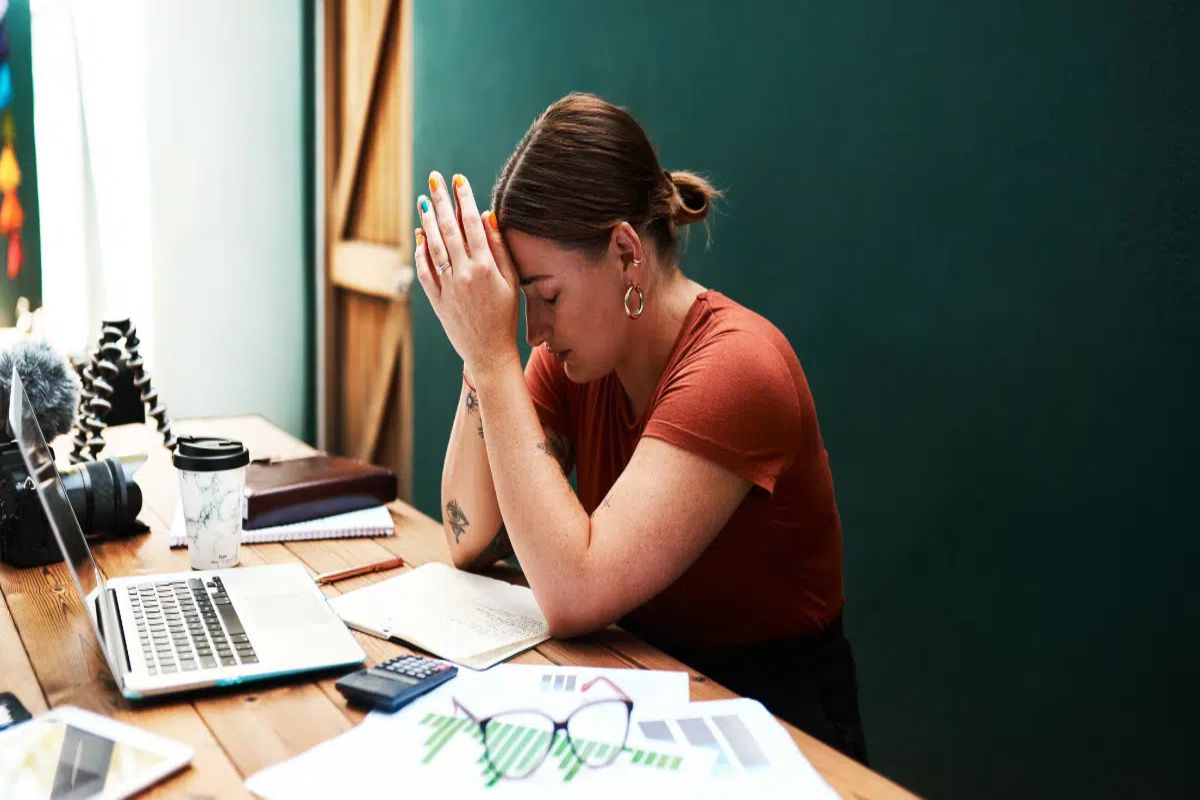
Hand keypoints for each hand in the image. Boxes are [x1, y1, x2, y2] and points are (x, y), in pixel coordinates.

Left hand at [414, 171, 519, 376]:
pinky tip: (419, 234)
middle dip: (441, 201)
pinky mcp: (436, 299)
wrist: (489, 353)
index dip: (464, 199)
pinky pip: (425, 270)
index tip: (458, 180)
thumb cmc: (505, 316)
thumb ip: (499, 248)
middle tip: (434, 179)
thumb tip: (487, 216)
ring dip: (427, 221)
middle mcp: (465, 274)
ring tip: (424, 200)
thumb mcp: (511, 281)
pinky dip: (420, 251)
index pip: (472, 224)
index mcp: (487, 267)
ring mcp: (448, 287)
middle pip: (449, 229)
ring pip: (433, 247)